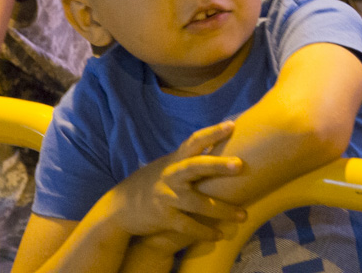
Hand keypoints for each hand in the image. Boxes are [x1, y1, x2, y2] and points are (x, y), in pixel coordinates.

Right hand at [108, 121, 245, 244]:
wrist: (118, 209)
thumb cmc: (149, 185)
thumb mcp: (165, 168)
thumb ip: (186, 161)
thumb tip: (214, 149)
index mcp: (174, 161)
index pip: (194, 141)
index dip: (212, 132)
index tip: (231, 125)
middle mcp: (171, 176)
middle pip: (196, 167)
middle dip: (218, 166)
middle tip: (240, 165)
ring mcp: (167, 197)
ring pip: (199, 203)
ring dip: (223, 211)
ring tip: (243, 215)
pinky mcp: (164, 217)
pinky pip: (188, 226)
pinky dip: (204, 232)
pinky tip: (219, 235)